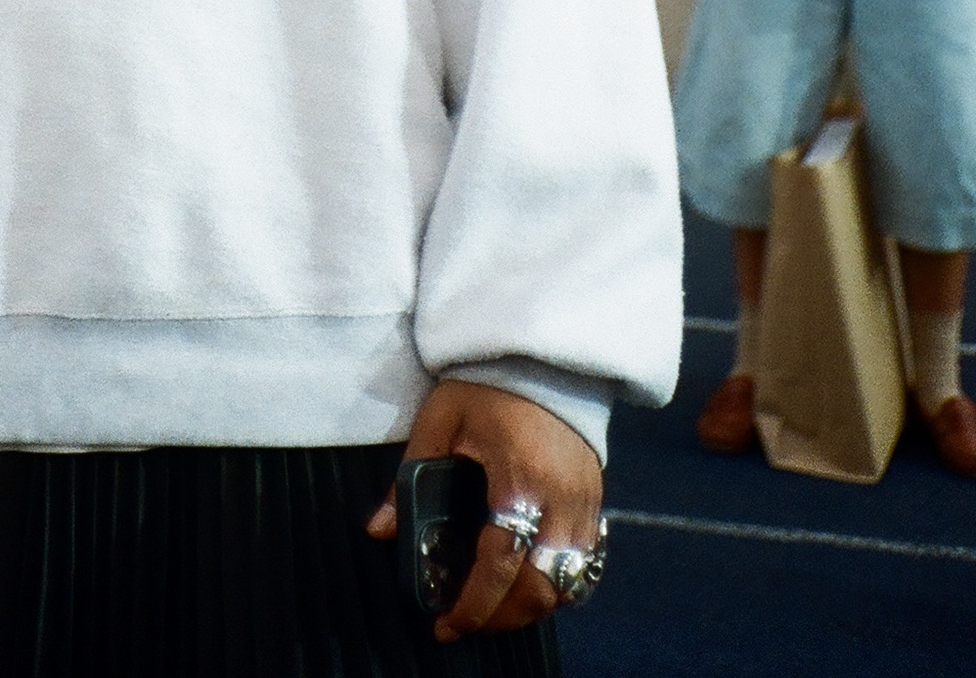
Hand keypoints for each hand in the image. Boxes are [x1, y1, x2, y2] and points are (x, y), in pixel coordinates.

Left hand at [368, 381, 601, 640]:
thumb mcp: (441, 419)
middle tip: (466, 621)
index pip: (499, 564)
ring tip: (494, 607)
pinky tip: (528, 579)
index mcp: (517, 479)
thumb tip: (378, 530)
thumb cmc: (485, 383)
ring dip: (531, 605)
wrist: (544, 352)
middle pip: (540, 588)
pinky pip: (585, 560)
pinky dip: (559, 581)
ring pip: (567, 583)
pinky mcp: (596, 498)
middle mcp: (559, 500)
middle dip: (502, 617)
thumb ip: (411, 476)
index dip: (474, 604)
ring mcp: (584, 502)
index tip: (447, 624)